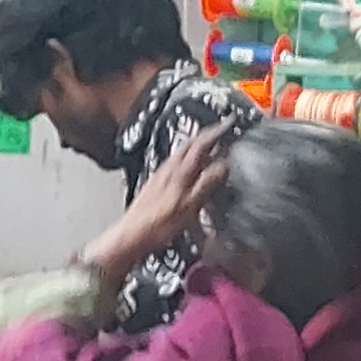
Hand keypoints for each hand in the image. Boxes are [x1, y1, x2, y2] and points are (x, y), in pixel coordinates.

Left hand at [81, 121, 237, 288]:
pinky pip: (172, 167)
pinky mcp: (153, 188)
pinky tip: (186, 172)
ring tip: (206, 148)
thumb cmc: (158, 225)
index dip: (216, 133)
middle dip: (205, 136)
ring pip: (180, 155)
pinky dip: (184, 163)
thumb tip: (223, 165)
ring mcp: (159, 177)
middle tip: (219, 132)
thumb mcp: (190, 205)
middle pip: (189, 145)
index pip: (201, 143)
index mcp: (179, 170)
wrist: (131, 237)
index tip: (229, 124)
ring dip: (194, 148)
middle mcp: (167, 169)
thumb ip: (207, 183)